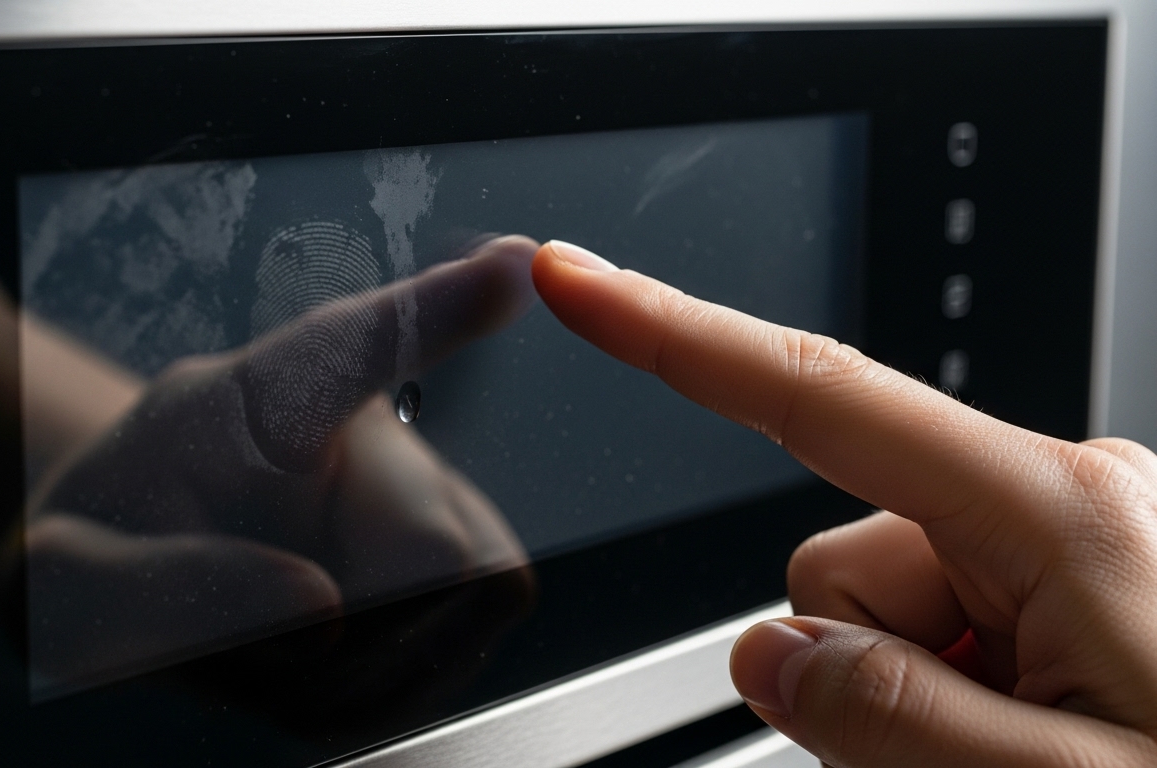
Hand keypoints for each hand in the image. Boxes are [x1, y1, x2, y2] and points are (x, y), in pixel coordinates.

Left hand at [27, 235, 538, 691]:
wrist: (147, 575)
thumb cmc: (107, 551)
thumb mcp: (63, 578)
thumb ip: (157, 590)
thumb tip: (319, 609)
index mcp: (257, 402)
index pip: (351, 348)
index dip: (436, 310)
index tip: (513, 263)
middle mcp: (367, 442)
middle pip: (433, 551)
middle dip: (345, 624)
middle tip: (251, 626)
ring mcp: (428, 515)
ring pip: (461, 614)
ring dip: (354, 672)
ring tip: (273, 638)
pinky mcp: (461, 588)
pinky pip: (455, 664)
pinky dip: (379, 694)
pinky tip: (320, 663)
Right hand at [533, 240, 1156, 765]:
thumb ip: (886, 724)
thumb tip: (773, 657)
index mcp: (1064, 513)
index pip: (816, 398)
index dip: (673, 336)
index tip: (576, 282)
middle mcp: (1070, 495)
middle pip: (840, 556)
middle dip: (869, 668)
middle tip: (973, 763)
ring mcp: (1079, 535)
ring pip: (887, 607)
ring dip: (919, 697)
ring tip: (1028, 761)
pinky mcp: (1085, 575)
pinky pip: (946, 624)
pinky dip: (957, 697)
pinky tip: (1039, 743)